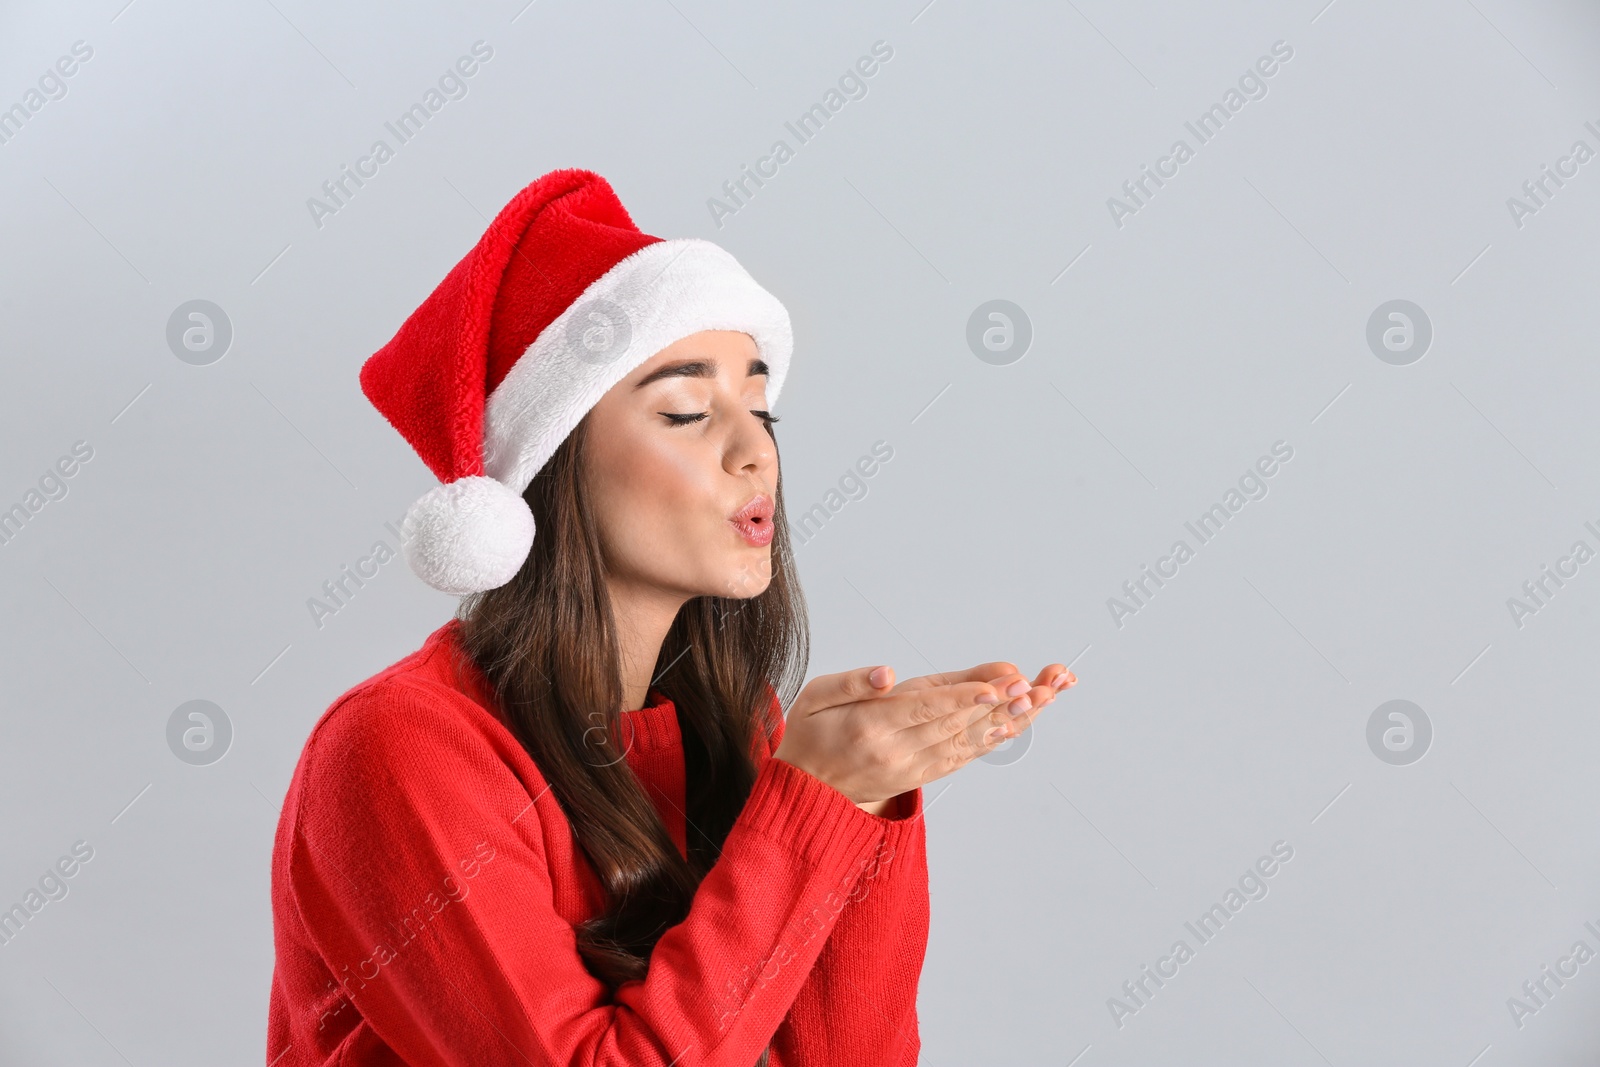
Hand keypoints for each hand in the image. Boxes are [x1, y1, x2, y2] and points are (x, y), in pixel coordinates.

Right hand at [771, 660, 1077, 806]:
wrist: (805, 795)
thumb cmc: (809, 735)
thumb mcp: (814, 699)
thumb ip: (851, 683)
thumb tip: (887, 674)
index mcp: (869, 728)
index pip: (925, 709)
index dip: (965, 697)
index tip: (1000, 685)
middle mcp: (896, 754)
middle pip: (956, 725)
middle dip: (1000, 703)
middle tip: (1039, 683)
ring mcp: (911, 770)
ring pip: (967, 742)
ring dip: (1007, 719)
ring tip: (1042, 697)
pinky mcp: (920, 778)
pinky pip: (962, 757)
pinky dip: (992, 739)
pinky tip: (1017, 722)